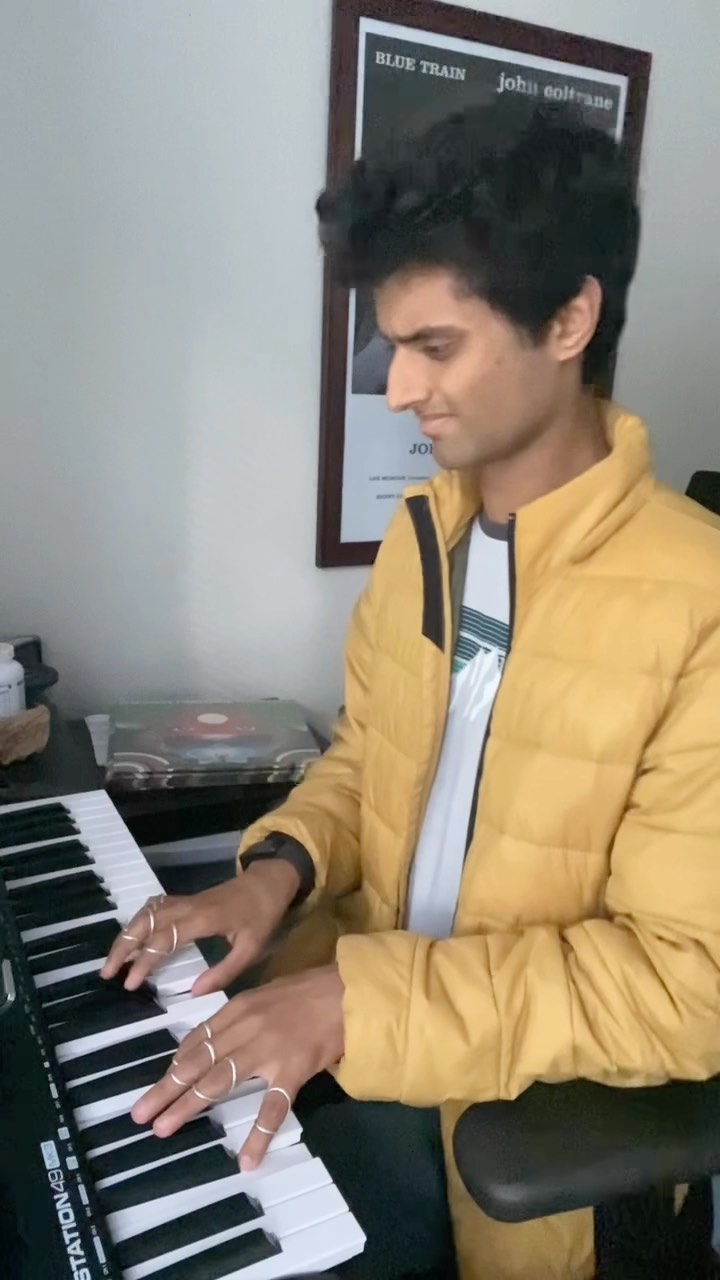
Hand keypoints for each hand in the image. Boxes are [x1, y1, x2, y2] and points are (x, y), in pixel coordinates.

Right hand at [100, 860, 299, 994]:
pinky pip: (155, 907)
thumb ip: (224, 972)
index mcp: (203, 918)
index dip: (144, 960)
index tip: (131, 982)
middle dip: (123, 946)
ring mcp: (184, 901)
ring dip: (127, 933)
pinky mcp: (185, 900)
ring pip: (146, 912)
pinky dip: (139, 920)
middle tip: (107, 972)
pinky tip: (132, 936)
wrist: (268, 883)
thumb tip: (194, 994)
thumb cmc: (262, 916)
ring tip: (114, 959)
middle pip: (146, 922)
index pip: (164, 938)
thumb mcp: (251, 948)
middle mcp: (187, 907)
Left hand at [131, 965, 344, 1169]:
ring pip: (218, 1082)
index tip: (161, 1083)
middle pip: (197, 1063)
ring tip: (165, 1128)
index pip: (197, 1040)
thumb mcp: (267, 994)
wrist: (348, 991)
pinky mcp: (292, 1071)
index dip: (175, 1064)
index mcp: (238, 1008)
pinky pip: (272, 1108)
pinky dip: (259, 1135)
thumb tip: (218, 1035)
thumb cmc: (310, 991)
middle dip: (166, 1089)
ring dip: (188, 1106)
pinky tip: (247, 1160)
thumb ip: (242, 1014)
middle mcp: (244, 1029)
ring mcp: (266, 1051)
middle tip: (141, 1113)